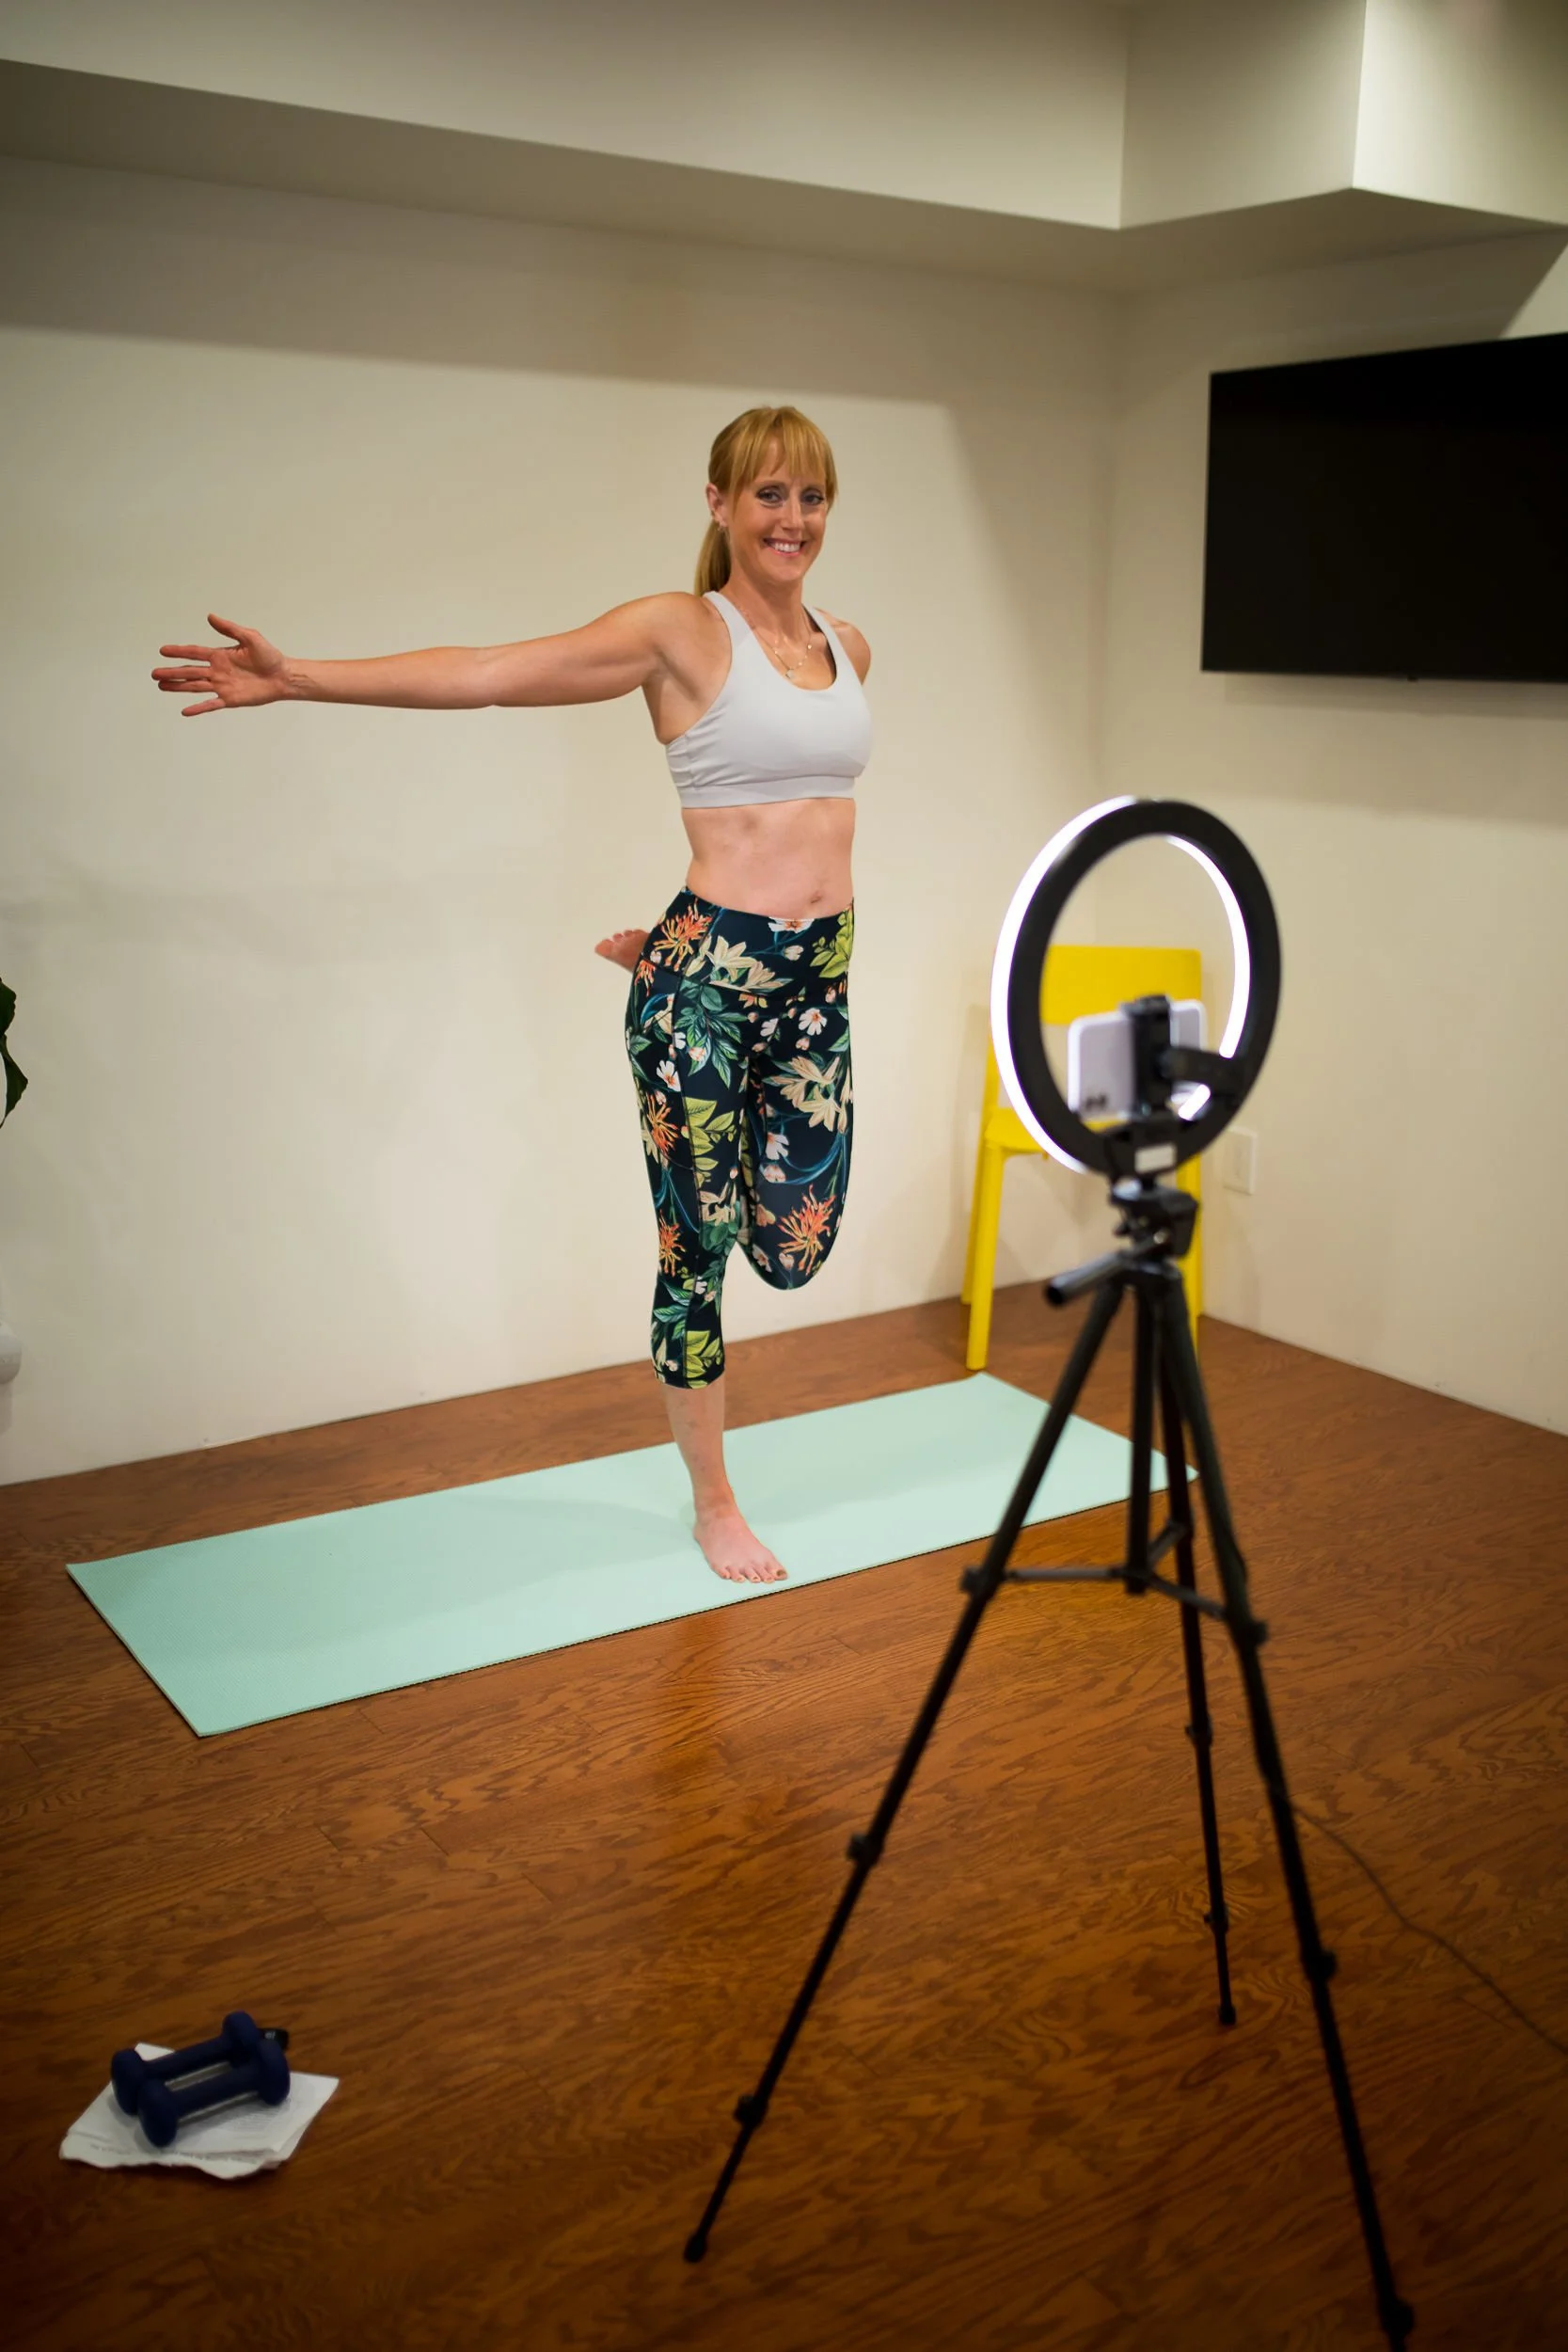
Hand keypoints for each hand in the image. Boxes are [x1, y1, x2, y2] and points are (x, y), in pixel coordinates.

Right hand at [152, 615, 288, 714]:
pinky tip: (185, 711)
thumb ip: (229, 629)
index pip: (194, 653)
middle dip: (172, 672)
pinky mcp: (230, 699)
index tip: (163, 651)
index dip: (178, 652)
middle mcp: (217, 671)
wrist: (283, 676)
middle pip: (189, 671)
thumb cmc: (270, 656)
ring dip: (178, 687)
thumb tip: (210, 616)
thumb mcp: (250, 637)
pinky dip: (198, 708)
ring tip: (161, 686)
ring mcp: (222, 686)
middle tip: (154, 673)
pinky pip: (210, 704)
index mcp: (220, 655)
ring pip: (194, 686)